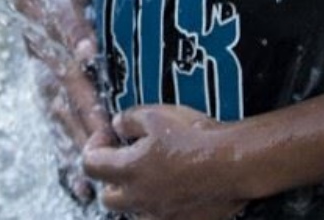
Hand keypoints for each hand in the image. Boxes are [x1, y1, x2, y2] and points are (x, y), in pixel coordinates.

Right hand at [18, 0, 111, 202]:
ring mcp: (45, 92)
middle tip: (102, 177)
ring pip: (60, 130)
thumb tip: (86, 51)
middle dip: (85, 148)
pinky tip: (72, 178)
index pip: (78, 94)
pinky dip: (63, 154)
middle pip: (69, 120)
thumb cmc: (56, 3)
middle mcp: (47, 82)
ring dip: (71, 159)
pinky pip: (55, 130)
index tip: (107, 142)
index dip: (92, 119)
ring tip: (83, 190)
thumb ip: (76, 29)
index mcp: (54, 62)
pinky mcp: (47, 98)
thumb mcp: (66, 8)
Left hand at [82, 104, 247, 219]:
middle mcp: (139, 198)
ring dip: (135, 196)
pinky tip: (174, 189)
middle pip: (107, 197)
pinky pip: (160, 218)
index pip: (89, 165)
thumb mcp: (155, 115)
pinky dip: (160, 206)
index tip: (109, 137)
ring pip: (133, 211)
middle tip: (127, 160)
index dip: (94, 147)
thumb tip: (117, 125)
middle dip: (110, 179)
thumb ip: (127, 120)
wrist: (235, 163)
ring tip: (152, 176)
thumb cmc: (196, 137)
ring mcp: (160, 214)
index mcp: (128, 170)